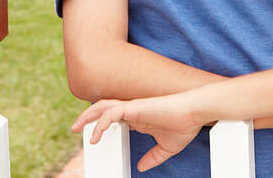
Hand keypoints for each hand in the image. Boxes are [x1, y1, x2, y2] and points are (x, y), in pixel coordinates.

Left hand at [73, 93, 202, 172]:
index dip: (102, 125)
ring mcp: (134, 107)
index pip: (114, 117)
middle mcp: (134, 110)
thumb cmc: (185, 125)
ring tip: (77, 128)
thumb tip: (142, 167)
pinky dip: (100, 123)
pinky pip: (110, 113)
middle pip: (104, 108)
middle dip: (88, 117)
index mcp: (139, 117)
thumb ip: (154, 157)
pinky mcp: (135, 107)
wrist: (196, 113)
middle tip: (76, 128)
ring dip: (88, 116)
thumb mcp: (167, 148)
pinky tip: (95, 135)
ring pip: (103, 107)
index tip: (94, 136)